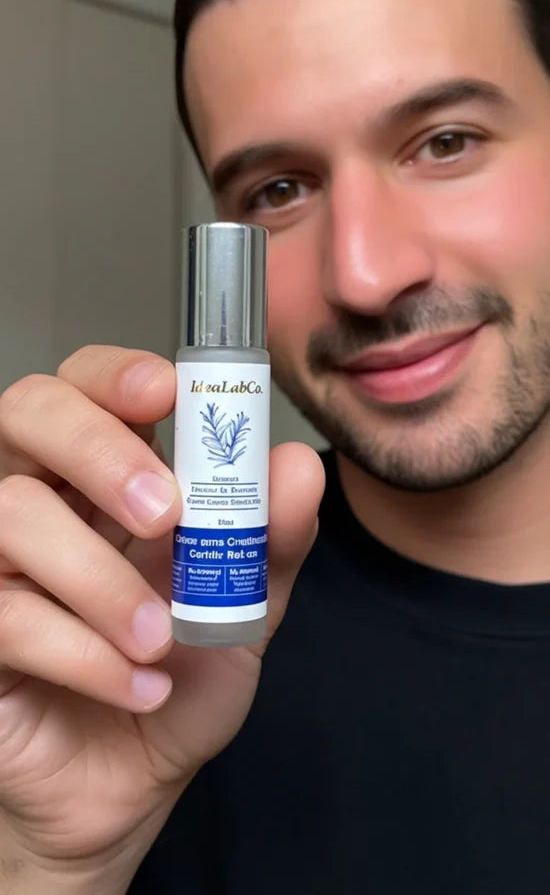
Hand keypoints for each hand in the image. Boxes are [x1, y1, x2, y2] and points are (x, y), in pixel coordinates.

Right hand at [0, 346, 324, 891]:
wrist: (131, 784)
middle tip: (164, 513)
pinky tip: (141, 687)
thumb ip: (270, 538)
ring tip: (163, 639)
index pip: (87, 383)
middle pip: (27, 412)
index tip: (166, 394)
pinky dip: (86, 654)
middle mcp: (42, 499)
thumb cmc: (179, 676)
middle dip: (98, 448)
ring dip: (102, 578)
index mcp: (106, 475)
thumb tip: (295, 466)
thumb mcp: (243, 607)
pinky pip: (7, 614)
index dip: (116, 374)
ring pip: (12, 513)